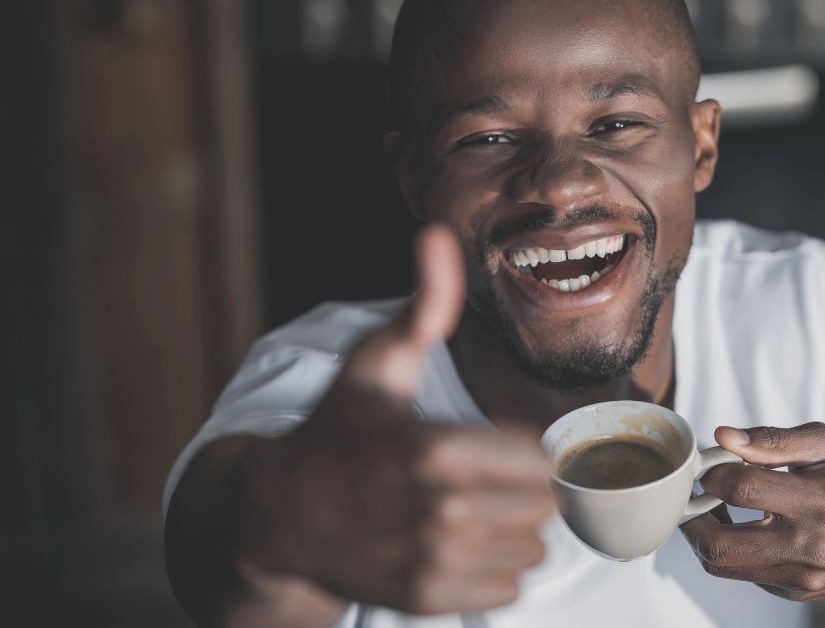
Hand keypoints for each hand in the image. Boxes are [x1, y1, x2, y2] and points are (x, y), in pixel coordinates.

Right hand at [240, 226, 554, 614]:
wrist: (278, 516)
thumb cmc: (336, 431)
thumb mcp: (373, 362)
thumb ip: (422, 306)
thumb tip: (437, 236)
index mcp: (435, 448)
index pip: (540, 457)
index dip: (525, 447)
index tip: (499, 443)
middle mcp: (439, 510)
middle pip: (543, 504)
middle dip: (523, 486)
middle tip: (486, 475)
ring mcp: (432, 561)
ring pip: (533, 548)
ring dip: (514, 529)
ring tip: (474, 508)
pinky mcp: (427, 597)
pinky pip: (509, 586)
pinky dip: (497, 567)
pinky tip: (462, 543)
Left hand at [680, 423, 824, 626]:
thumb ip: (774, 440)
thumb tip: (724, 436)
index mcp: (821, 500)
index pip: (742, 488)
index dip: (712, 471)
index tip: (710, 463)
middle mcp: (808, 545)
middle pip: (719, 543)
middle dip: (692, 515)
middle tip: (693, 493)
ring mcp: (799, 575)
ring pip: (722, 564)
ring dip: (702, 534)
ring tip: (710, 507)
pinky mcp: (791, 591)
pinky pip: (741, 572)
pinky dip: (728, 548)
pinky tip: (739, 525)